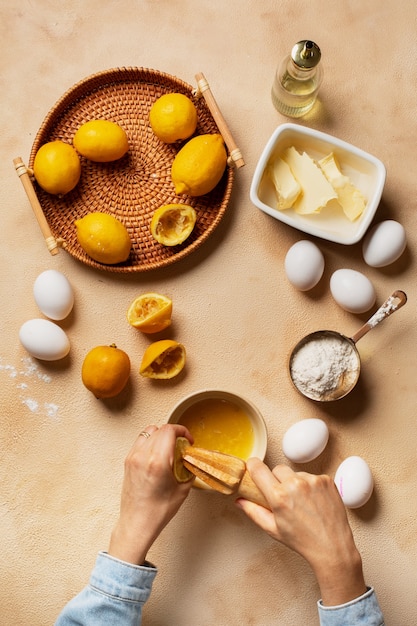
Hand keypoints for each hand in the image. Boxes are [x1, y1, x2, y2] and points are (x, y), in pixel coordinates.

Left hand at [108, 424, 193, 564]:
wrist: (137, 523)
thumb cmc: (157, 511)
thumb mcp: (182, 489)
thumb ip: (188, 469)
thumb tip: (190, 459)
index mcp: (157, 461)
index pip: (169, 430)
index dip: (182, 431)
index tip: (187, 440)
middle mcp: (142, 455)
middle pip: (159, 429)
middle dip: (173, 433)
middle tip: (181, 445)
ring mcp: (133, 457)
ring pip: (148, 432)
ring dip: (161, 435)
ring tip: (168, 447)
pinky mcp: (128, 461)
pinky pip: (140, 441)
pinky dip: (150, 441)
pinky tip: (157, 453)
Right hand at [236, 459, 366, 605]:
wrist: (333, 547)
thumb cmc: (303, 541)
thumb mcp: (273, 529)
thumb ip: (254, 512)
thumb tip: (240, 501)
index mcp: (279, 496)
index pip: (258, 469)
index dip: (253, 466)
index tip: (253, 467)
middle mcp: (295, 484)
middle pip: (277, 469)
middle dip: (277, 480)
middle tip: (283, 497)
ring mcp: (313, 480)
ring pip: (296, 473)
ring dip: (295, 483)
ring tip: (303, 503)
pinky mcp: (326, 480)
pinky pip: (312, 476)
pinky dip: (311, 486)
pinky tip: (314, 501)